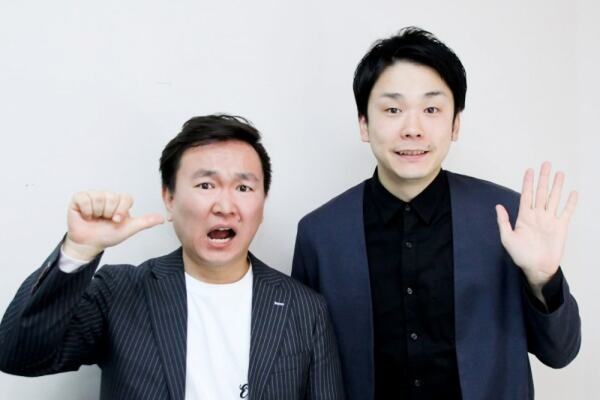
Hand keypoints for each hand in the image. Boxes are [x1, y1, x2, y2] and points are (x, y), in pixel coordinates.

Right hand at [64, 191, 163, 260]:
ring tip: (94, 218)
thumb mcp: (128, 229)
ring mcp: (93, 195)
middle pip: (111, 198)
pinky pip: (84, 198)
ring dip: (96, 213)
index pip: (125, 198)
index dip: (121, 211)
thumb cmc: (108, 235)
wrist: (89, 244)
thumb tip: (162, 219)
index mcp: (120, 201)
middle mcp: (107, 195)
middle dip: (108, 213)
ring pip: (98, 198)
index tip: (117, 221)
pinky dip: (86, 211)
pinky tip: (86, 216)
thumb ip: (144, 222)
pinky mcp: (79, 198)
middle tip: (104, 220)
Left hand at [495, 162, 576, 293]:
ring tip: (559, 173)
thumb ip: (503, 222)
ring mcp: (550, 220)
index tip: (529, 170)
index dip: (528, 182)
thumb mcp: (507, 238)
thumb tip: (498, 206)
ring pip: (554, 198)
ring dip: (557, 186)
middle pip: (541, 193)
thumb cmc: (521, 255)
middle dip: (543, 178)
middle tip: (546, 164)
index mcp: (524, 216)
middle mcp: (538, 215)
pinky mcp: (561, 227)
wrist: (537, 268)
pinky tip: (573, 193)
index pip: (527, 195)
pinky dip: (571, 203)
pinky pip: (567, 212)